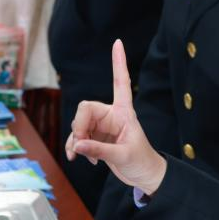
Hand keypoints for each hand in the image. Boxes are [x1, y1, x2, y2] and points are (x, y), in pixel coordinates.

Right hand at [65, 40, 166, 193]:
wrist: (143, 176)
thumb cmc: (141, 161)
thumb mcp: (123, 156)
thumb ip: (99, 150)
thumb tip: (77, 145)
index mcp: (124, 112)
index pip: (121, 82)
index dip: (118, 63)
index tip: (117, 42)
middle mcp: (111, 115)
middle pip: (85, 109)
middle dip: (79, 127)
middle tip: (80, 145)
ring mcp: (101, 127)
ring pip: (78, 124)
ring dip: (75, 140)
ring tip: (82, 156)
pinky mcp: (94, 138)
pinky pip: (77, 138)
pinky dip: (75, 147)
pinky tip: (80, 158)